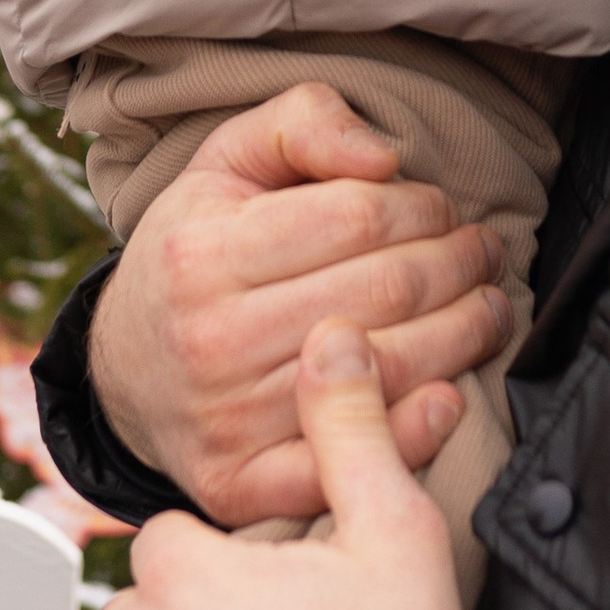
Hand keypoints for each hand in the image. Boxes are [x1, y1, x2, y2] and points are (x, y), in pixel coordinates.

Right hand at [89, 86, 513, 525]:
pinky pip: (347, 462)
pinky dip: (414, 432)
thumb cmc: (193, 254)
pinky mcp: (241, 484)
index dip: (424, 207)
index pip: (358, 217)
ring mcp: (227, 421)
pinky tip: (450, 394)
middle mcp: (211, 339)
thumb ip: (302, 125)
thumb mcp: (225, 163)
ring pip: (388, 369)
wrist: (124, 371)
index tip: (444, 209)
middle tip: (483, 254)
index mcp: (203, 253)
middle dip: (458, 264)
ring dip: (463, 334)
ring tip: (485, 306)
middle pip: (385, 291)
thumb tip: (383, 156)